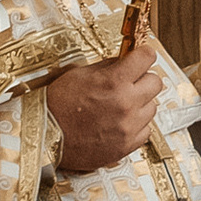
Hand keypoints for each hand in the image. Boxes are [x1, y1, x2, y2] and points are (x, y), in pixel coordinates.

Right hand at [46, 36, 160, 175]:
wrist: (44, 134)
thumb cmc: (57, 104)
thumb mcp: (79, 74)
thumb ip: (107, 67)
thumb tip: (124, 61)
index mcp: (114, 81)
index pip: (147, 58)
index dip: (144, 55)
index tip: (142, 57)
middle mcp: (126, 103)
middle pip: (155, 82)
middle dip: (144, 79)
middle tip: (131, 82)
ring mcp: (129, 126)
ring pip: (152, 107)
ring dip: (140, 103)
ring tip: (121, 105)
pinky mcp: (127, 145)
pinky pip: (146, 130)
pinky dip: (137, 125)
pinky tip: (121, 122)